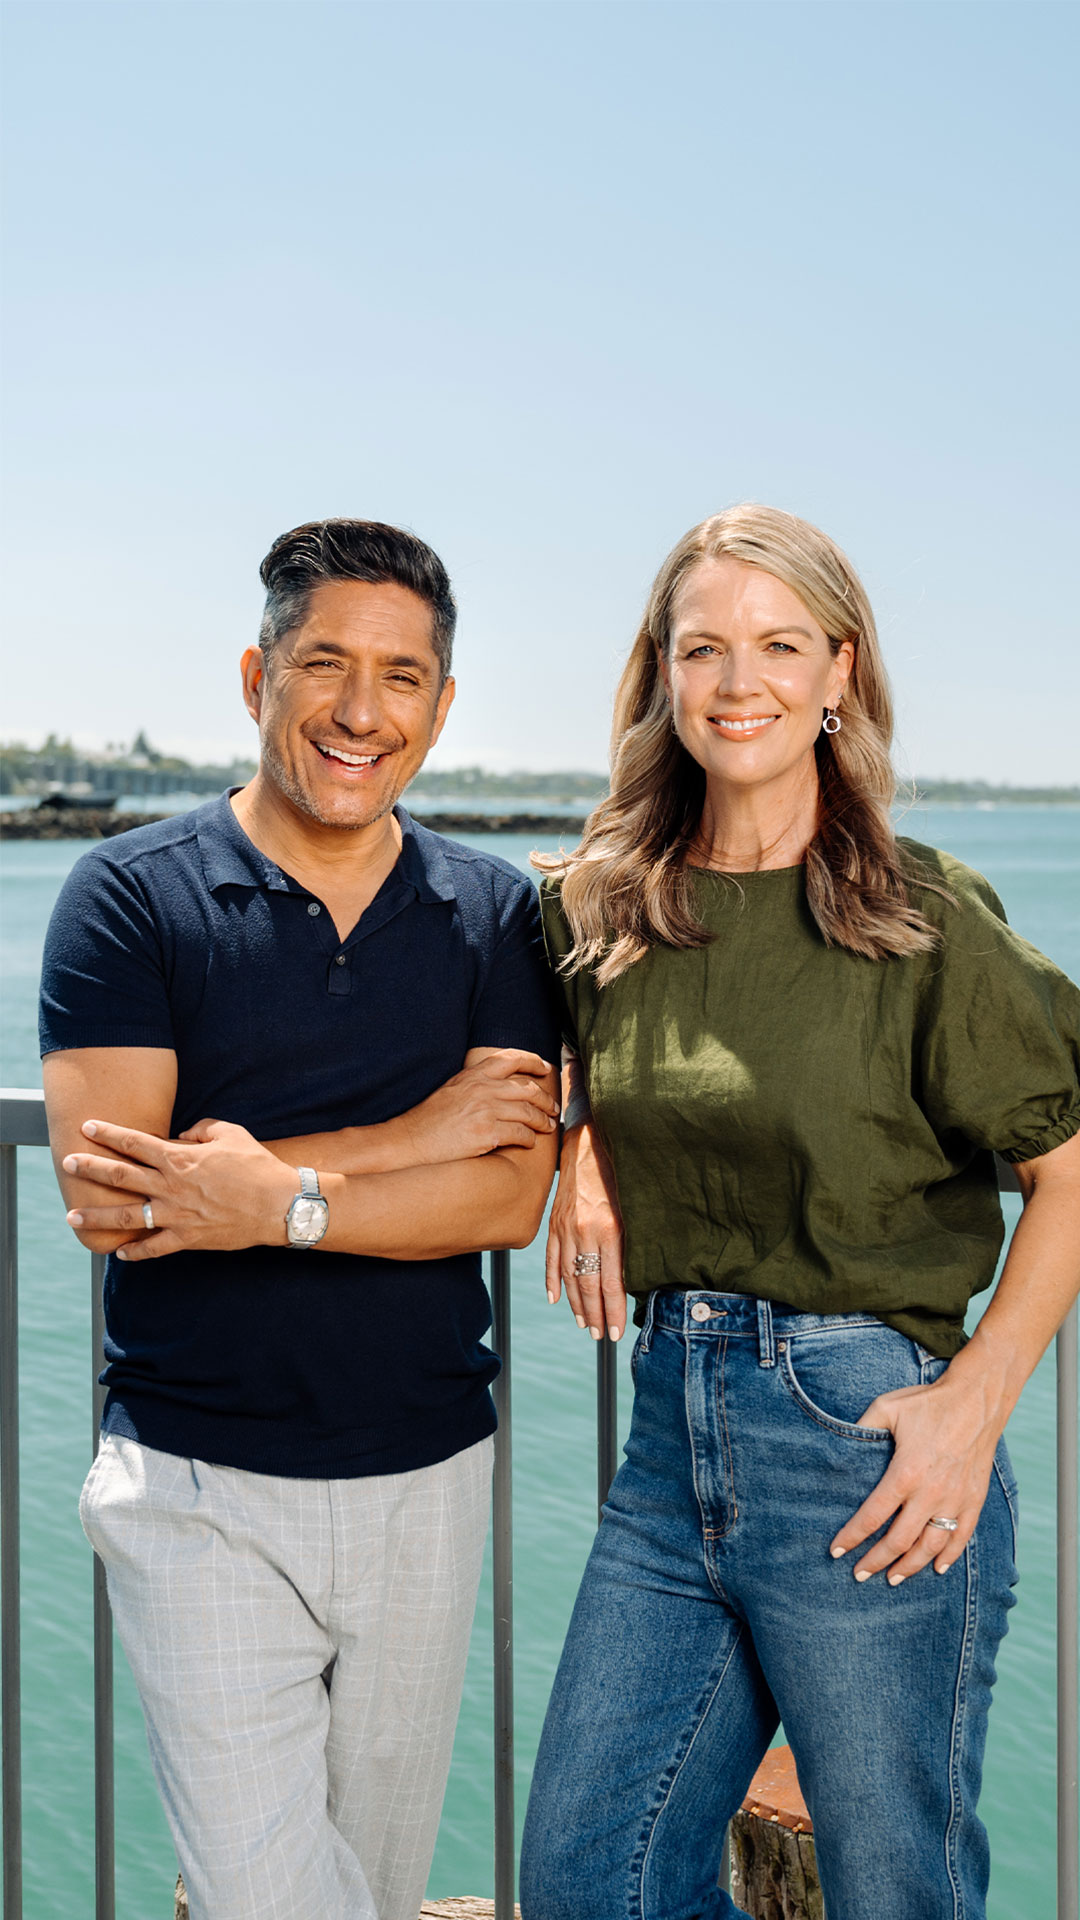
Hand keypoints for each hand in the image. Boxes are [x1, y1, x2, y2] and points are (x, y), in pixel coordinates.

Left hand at [62, 1117, 296, 1258]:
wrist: (279, 1204)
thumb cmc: (257, 1166)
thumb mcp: (231, 1134)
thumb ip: (202, 1128)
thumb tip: (183, 1135)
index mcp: (180, 1159)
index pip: (134, 1143)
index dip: (108, 1133)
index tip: (87, 1126)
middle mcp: (171, 1186)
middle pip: (120, 1176)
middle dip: (90, 1168)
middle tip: (68, 1162)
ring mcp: (176, 1215)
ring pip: (126, 1217)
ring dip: (97, 1217)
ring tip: (72, 1217)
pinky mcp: (188, 1238)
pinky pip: (154, 1248)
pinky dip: (135, 1252)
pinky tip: (120, 1253)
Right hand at [398, 1050, 557, 1163]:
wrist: (412, 1139)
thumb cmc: (430, 1118)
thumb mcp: (453, 1088)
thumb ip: (476, 1083)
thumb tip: (499, 1084)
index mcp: (474, 1075)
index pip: (511, 1059)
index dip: (534, 1061)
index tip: (545, 1067)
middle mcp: (483, 1089)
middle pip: (529, 1088)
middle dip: (546, 1099)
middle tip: (553, 1108)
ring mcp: (486, 1111)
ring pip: (529, 1112)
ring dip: (543, 1121)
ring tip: (547, 1127)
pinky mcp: (487, 1134)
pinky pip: (521, 1134)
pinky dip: (529, 1139)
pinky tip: (529, 1142)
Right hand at [545, 1122, 626, 1341]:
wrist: (588, 1140)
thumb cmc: (620, 1171)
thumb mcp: (634, 1205)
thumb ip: (633, 1240)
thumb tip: (636, 1277)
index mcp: (608, 1228)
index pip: (610, 1281)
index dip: (614, 1310)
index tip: (618, 1332)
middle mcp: (583, 1230)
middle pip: (588, 1284)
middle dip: (596, 1314)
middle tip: (603, 1336)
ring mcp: (565, 1227)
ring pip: (569, 1275)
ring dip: (577, 1304)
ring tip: (586, 1324)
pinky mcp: (554, 1221)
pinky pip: (551, 1257)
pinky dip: (553, 1280)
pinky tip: (555, 1299)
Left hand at [829, 1354, 1008, 1582]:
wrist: (976, 1400)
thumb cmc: (928, 1403)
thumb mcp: (887, 1408)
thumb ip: (862, 1428)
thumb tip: (837, 1444)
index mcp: (905, 1473)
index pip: (873, 1516)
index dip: (852, 1536)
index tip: (837, 1551)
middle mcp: (931, 1493)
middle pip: (899, 1541)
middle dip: (876, 1561)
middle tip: (860, 1575)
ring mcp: (955, 1499)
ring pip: (930, 1546)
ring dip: (910, 1567)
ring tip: (893, 1578)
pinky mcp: (974, 1499)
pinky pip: (962, 1536)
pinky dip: (949, 1556)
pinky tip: (937, 1568)